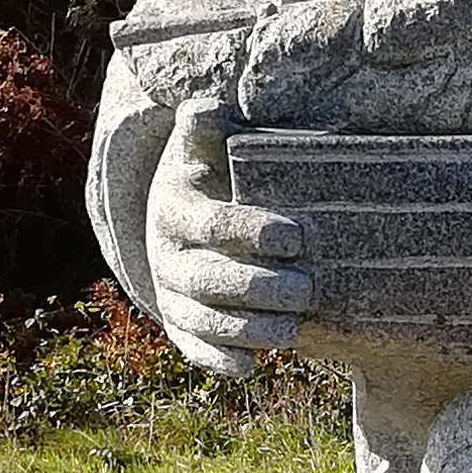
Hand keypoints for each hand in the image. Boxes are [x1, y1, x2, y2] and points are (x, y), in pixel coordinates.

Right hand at [146, 98, 312, 378]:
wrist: (179, 221)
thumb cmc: (212, 177)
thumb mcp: (206, 149)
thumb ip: (208, 130)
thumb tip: (208, 107)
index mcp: (173, 209)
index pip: (211, 224)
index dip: (250, 231)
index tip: (296, 235)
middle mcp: (165, 257)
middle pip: (207, 278)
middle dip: (258, 287)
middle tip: (307, 289)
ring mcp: (171, 295)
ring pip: (202, 319)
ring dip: (247, 329)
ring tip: (293, 329)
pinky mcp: (181, 327)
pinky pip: (195, 348)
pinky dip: (219, 360)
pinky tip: (249, 366)